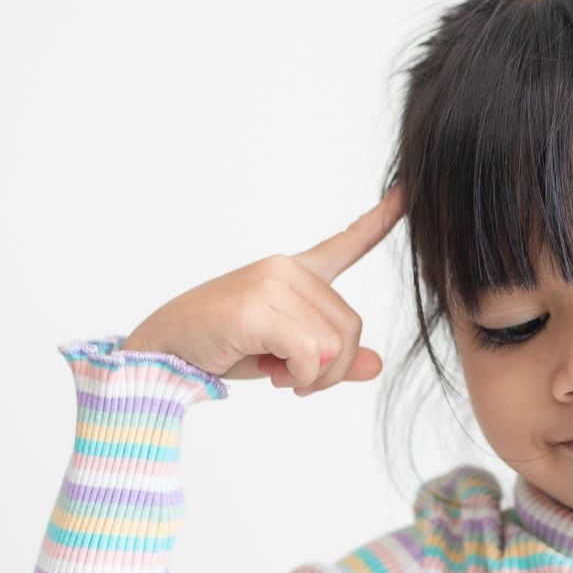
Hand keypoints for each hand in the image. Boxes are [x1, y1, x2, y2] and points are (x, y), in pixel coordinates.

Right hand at [122, 183, 405, 392]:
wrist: (164, 351)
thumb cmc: (223, 346)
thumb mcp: (286, 353)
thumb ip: (332, 359)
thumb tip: (376, 365)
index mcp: (295, 271)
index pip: (347, 243)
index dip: (381, 221)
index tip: (408, 192)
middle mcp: (286, 269)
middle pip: (351, 327)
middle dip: (333, 368)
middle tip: (299, 381)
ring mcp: (271, 284)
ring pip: (333, 345)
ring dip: (314, 378)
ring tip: (280, 375)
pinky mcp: (256, 309)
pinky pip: (310, 355)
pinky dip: (300, 377)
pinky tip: (274, 375)